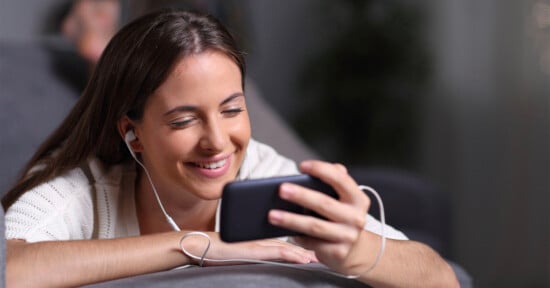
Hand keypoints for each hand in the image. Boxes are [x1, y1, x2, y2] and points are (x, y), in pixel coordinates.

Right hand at [179, 232, 316, 265]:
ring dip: (305, 250)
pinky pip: (278, 252)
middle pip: (290, 236)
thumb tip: (261, 248)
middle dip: (308, 240)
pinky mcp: (254, 250)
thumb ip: (254, 244)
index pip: (284, 232)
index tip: (315, 237)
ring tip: (319, 255)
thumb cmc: (216, 246)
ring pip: (288, 245)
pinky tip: (304, 258)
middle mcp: (261, 236)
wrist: (200, 245)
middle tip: (324, 243)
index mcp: (259, 234)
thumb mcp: (240, 245)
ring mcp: (259, 242)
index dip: (301, 233)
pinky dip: (293, 254)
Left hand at [268, 160, 372, 274]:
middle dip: (301, 195)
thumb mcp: (343, 199)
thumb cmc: (342, 217)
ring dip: (291, 220)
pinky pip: (312, 242)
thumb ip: (332, 181)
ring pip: (314, 226)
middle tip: (281, 189)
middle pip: (324, 204)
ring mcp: (348, 236)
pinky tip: (283, 230)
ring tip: (272, 214)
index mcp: (358, 199)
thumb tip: (311, 169)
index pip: (340, 179)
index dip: (321, 170)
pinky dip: (297, 236)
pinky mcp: (338, 252)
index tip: (302, 166)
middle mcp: (356, 217)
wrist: (355, 249)